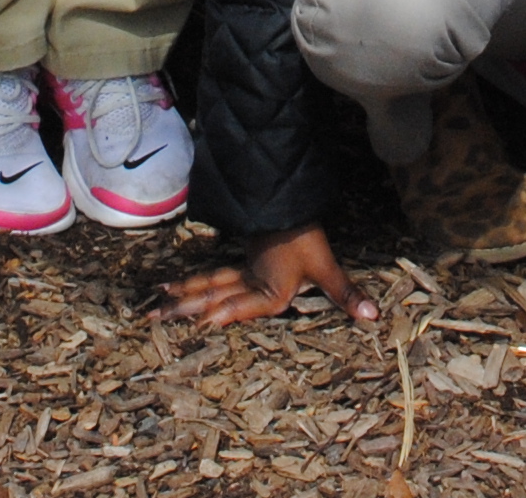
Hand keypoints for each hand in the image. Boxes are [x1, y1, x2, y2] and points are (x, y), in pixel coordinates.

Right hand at [162, 226, 375, 327]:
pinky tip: (180, 285)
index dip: (220, 314)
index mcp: (267, 290)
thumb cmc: (307, 237)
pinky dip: (196, 282)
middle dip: (183, 307)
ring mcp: (244, 268)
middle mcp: (250, 281)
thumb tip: (372, 317)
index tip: (197, 324)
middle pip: (211, 295)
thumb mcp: (326, 267)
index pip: (239, 305)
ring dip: (184, 293)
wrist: (294, 201)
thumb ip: (345, 294)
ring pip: (208, 283)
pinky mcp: (246, 259)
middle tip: (153, 315)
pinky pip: (215, 275)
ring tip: (159, 301)